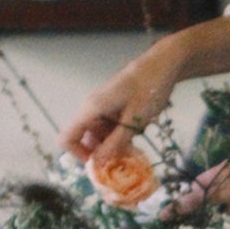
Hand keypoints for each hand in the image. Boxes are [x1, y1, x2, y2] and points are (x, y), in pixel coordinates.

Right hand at [61, 45, 178, 162]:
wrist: (163, 64)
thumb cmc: (149, 88)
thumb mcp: (134, 120)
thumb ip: (115, 143)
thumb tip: (97, 163)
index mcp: (91, 109)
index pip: (66, 138)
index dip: (79, 155)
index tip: (101, 164)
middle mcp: (92, 109)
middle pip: (84, 139)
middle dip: (102, 152)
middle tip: (125, 158)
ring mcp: (102, 108)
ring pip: (99, 135)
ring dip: (114, 145)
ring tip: (135, 145)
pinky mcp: (113, 108)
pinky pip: (110, 127)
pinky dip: (120, 135)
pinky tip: (137, 132)